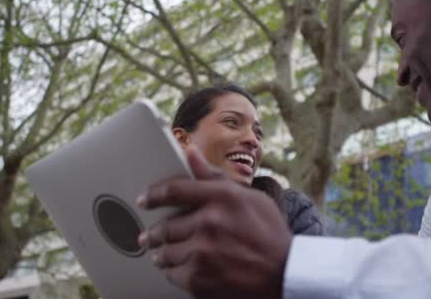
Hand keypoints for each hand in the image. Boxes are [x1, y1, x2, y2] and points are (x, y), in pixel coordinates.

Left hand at [137, 146, 291, 298]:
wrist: (285, 273)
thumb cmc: (269, 232)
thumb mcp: (247, 197)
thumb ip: (213, 176)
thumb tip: (190, 152)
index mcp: (222, 197)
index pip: (175, 190)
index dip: (154, 194)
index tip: (144, 199)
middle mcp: (211, 222)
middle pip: (166, 225)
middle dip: (153, 232)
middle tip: (147, 236)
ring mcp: (204, 251)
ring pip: (166, 251)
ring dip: (161, 253)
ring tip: (160, 255)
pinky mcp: (201, 278)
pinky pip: (173, 273)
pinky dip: (172, 271)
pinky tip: (178, 269)